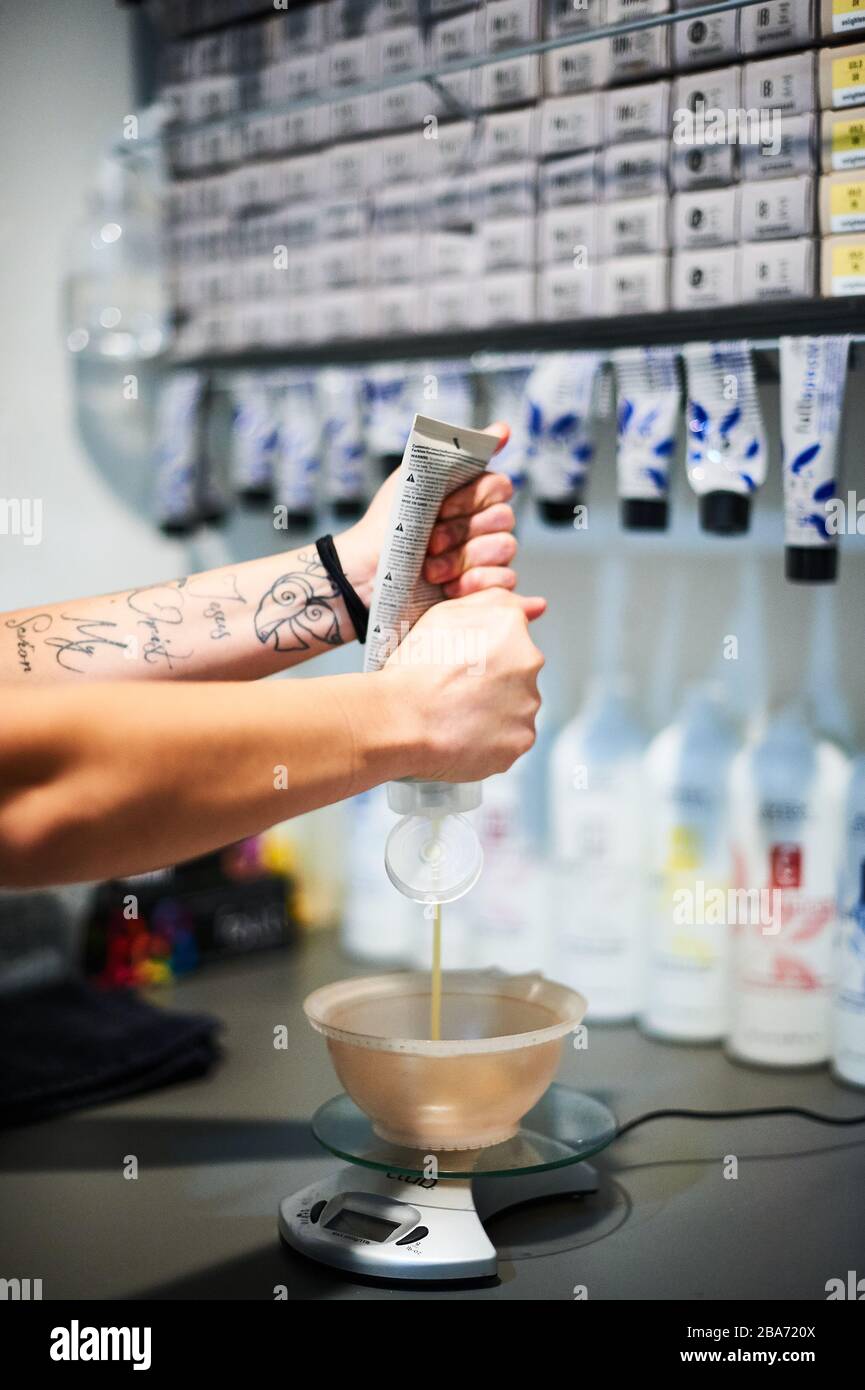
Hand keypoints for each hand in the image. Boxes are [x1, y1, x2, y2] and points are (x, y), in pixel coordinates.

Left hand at [335, 423, 531, 609]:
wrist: (367, 576)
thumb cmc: (389, 525)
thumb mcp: (416, 478)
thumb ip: (458, 451)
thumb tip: (504, 429)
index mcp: (469, 495)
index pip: (500, 486)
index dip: (470, 499)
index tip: (439, 508)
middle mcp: (482, 524)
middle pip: (504, 518)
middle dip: (461, 532)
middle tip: (428, 543)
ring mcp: (485, 557)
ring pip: (505, 548)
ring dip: (463, 559)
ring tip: (430, 571)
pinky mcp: (484, 588)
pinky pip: (506, 580)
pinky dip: (477, 582)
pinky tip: (449, 588)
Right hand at [384, 588, 545, 782]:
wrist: (400, 718)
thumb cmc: (415, 669)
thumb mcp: (445, 614)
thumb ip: (491, 600)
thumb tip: (529, 605)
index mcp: (511, 628)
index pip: (512, 639)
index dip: (484, 653)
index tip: (464, 664)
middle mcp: (529, 663)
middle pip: (517, 673)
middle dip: (494, 682)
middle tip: (457, 691)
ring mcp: (527, 704)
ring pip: (517, 706)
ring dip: (495, 710)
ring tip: (458, 714)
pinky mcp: (521, 739)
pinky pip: (512, 737)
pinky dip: (494, 739)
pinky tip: (466, 733)